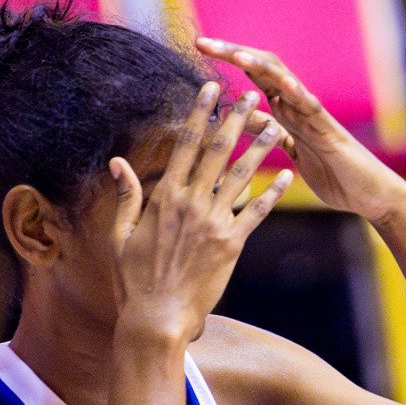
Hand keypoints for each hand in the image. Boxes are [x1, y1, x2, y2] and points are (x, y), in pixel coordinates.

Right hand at [110, 81, 292, 344]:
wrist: (158, 316)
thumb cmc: (135, 277)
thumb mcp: (120, 234)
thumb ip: (127, 196)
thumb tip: (118, 162)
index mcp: (164, 196)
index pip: (186, 144)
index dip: (200, 113)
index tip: (210, 89)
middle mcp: (191, 204)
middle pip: (218, 152)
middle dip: (235, 119)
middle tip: (251, 95)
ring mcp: (214, 223)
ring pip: (242, 176)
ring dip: (261, 148)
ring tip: (276, 125)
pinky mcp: (232, 244)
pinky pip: (257, 212)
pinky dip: (273, 193)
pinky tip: (287, 175)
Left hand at [196, 37, 405, 223]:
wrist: (372, 196)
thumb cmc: (335, 177)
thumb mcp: (291, 152)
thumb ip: (267, 134)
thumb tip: (238, 121)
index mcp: (287, 112)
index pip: (253, 76)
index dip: (227, 60)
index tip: (198, 48)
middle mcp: (299, 108)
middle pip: (264, 69)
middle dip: (233, 53)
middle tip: (202, 43)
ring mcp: (315, 118)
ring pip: (286, 83)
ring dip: (260, 66)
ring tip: (236, 54)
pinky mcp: (330, 133)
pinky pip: (313, 109)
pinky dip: (297, 94)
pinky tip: (282, 83)